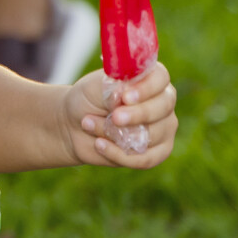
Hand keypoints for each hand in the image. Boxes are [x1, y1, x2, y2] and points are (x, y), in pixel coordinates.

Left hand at [63, 61, 177, 168]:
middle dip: (137, 114)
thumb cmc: (88, 99)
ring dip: (116, 133)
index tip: (125, 97)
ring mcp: (163, 128)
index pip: (161, 78)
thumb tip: (122, 95)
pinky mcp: (156, 153)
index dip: (147, 88)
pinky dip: (119, 154)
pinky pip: (146, 159)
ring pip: (151, 135)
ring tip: (88, 123)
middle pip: (163, 108)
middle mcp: (162, 102)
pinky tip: (99, 144)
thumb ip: (112, 87)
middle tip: (114, 117)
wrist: (75, 125)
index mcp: (150, 78)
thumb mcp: (94, 87)